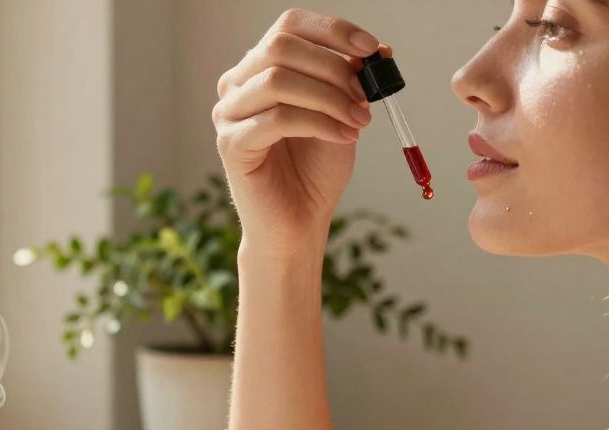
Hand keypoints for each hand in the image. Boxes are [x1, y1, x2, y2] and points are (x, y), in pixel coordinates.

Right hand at [213, 9, 388, 258]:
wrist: (299, 224)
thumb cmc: (315, 171)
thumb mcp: (343, 114)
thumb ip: (352, 81)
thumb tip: (380, 51)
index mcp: (260, 68)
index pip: (290, 25)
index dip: (332, 30)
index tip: (372, 49)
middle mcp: (237, 84)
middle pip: (281, 46)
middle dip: (333, 67)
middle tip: (365, 94)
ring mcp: (228, 113)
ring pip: (278, 80)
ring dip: (329, 97)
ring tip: (359, 120)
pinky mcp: (231, 144)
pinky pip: (277, 119)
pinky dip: (319, 124)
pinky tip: (344, 136)